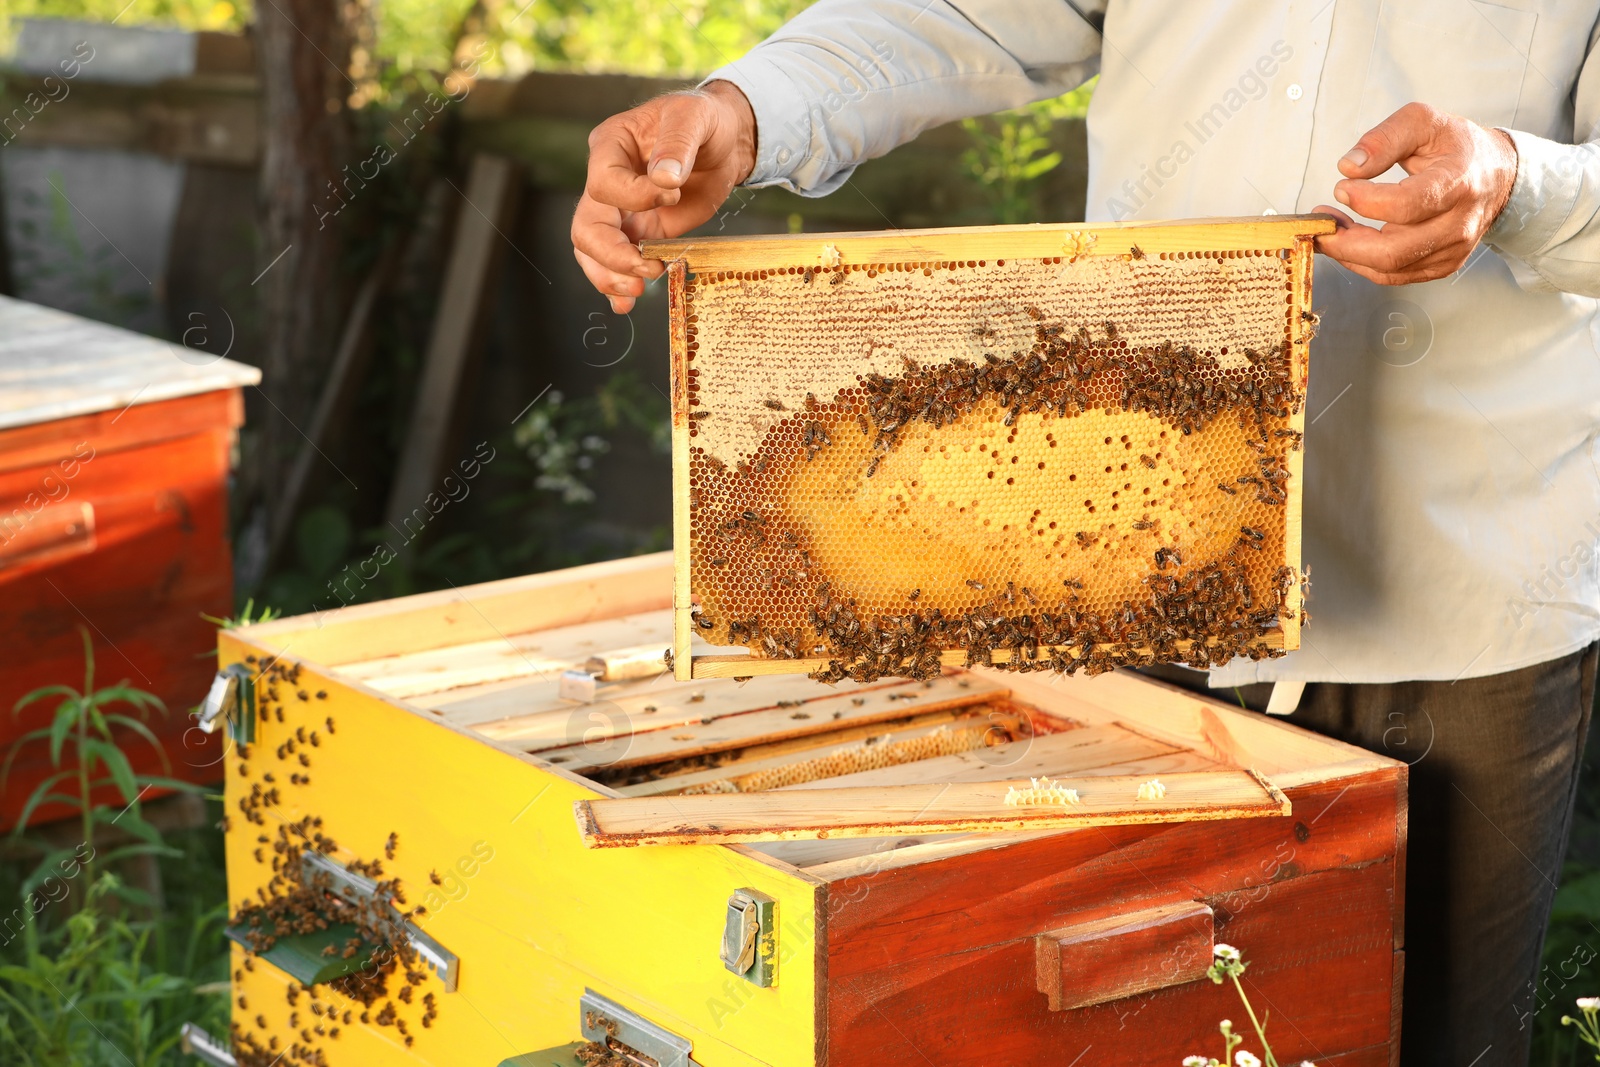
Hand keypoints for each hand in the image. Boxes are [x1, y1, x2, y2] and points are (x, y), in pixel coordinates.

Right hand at [571, 81, 756, 312]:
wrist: (723, 141)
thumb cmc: (703, 120)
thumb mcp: (694, 117)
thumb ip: (677, 144)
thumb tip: (663, 179)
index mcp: (610, 146)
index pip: (603, 183)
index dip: (634, 196)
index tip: (672, 193)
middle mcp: (607, 181)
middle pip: (586, 226)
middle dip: (612, 254)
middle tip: (646, 271)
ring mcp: (621, 211)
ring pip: (593, 251)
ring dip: (610, 276)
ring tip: (637, 292)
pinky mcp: (642, 232)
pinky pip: (617, 263)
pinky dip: (617, 287)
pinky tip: (625, 306)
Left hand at [1313, 102, 1517, 284]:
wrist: (1495, 174)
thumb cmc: (1455, 146)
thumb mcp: (1423, 122)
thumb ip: (1384, 139)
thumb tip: (1348, 166)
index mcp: (1458, 182)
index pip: (1407, 204)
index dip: (1366, 201)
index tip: (1341, 187)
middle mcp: (1459, 223)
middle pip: (1394, 251)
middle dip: (1345, 243)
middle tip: (1319, 224)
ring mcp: (1453, 250)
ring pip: (1389, 269)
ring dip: (1348, 253)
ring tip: (1329, 228)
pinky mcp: (1442, 265)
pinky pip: (1393, 275)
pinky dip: (1362, 262)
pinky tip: (1349, 239)